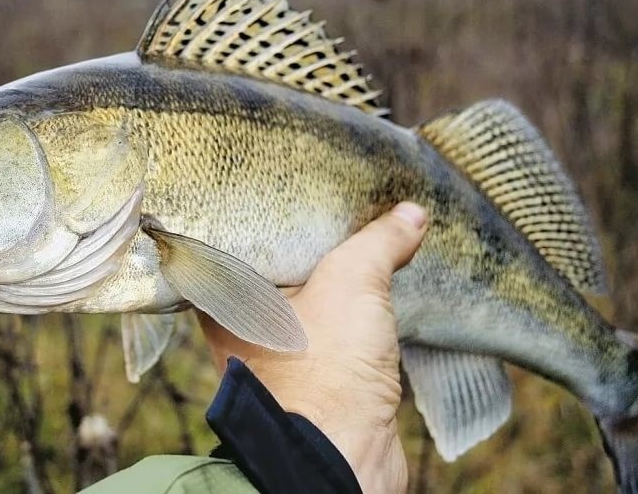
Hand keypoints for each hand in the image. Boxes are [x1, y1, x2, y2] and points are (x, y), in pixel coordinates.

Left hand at [198, 202, 427, 492]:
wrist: (342, 456)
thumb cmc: (324, 372)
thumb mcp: (352, 282)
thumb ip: (378, 241)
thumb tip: (409, 214)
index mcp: (228, 295)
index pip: (238, 234)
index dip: (267, 207)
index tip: (294, 181)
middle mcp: (243, 320)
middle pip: (278, 261)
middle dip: (314, 236)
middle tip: (343, 200)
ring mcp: (278, 347)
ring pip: (308, 293)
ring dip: (339, 271)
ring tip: (369, 231)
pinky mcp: (314, 370)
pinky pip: (331, 322)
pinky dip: (353, 303)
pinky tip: (378, 281)